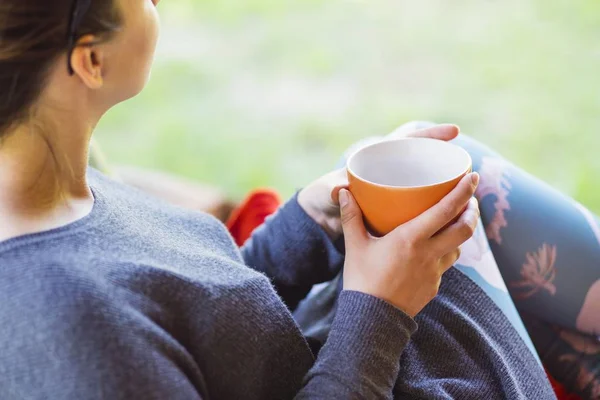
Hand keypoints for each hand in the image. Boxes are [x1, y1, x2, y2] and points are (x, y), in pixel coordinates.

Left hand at [297, 124, 460, 239]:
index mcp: (375, 159)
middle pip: (424, 160)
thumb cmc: (324, 198)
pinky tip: (451, 218)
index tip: (454, 132)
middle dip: (446, 162)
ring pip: (426, 183)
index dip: (430, 135)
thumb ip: (333, 190)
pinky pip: (421, 204)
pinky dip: (434, 209)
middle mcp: (390, 171)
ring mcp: (396, 189)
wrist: (321, 217)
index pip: (407, 140)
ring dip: (446, 188)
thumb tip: (338, 189)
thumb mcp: (327, 193)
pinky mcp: (398, 207)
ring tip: (467, 197)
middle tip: (470, 173)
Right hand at [339, 172, 479, 316]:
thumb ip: (351, 217)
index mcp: (411, 239)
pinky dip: (446, 252)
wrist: (371, 319)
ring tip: (454, 221)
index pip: (446, 210)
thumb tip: (344, 192)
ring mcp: (434, 272)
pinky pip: (446, 264)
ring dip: (461, 232)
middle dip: (471, 210)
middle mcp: (428, 254)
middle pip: (464, 228)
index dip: (463, 191)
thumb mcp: (355, 245)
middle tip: (469, 198)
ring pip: (458, 247)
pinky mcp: (434, 286)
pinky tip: (434, 249)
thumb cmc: (362, 280)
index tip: (472, 176)